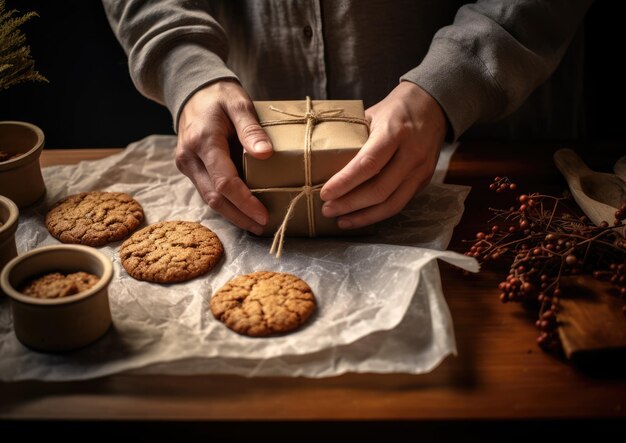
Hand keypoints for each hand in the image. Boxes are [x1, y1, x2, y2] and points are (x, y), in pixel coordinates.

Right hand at [175, 80, 272, 234]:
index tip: (263, 215)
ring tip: (255, 224)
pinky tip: (242, 211)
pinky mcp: (190, 169)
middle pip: (214, 197)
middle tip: (262, 227)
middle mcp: (189, 158)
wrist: (193, 91)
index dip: (245, 202)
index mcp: (203, 141)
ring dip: (232, 214)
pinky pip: (207, 191)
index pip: (224, 181)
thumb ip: (251, 128)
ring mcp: (187, 165)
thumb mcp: (239, 103)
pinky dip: (225, 204)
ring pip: (208, 199)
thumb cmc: (219, 96)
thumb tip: (265, 154)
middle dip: (239, 216)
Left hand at [320, 82, 445, 228]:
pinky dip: (377, 214)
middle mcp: (411, 154)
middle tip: (326, 209)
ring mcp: (421, 170)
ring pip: (391, 203)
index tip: (325, 193)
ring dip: (363, 216)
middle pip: (379, 189)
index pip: (368, 164)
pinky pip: (399, 204)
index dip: (345, 182)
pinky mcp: (424, 181)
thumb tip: (323, 160)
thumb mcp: (372, 114)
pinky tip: (360, 216)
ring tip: (340, 220)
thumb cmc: (395, 109)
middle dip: (349, 204)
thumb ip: (354, 137)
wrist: (433, 106)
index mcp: (395, 132)